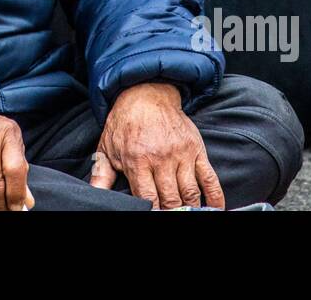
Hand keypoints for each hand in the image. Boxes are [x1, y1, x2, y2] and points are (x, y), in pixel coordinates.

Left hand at [91, 82, 224, 209]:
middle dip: (172, 212)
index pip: (148, 199)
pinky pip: (210, 178)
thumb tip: (95, 195)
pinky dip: (215, 196)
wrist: (146, 94)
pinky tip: (215, 207)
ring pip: (190, 193)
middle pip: (171, 199)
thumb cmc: (124, 124)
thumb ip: (101, 175)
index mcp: (137, 161)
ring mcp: (181, 155)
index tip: (155, 215)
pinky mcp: (196, 149)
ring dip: (190, 207)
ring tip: (188, 213)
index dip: (153, 212)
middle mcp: (161, 159)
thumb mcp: (107, 147)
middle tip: (171, 215)